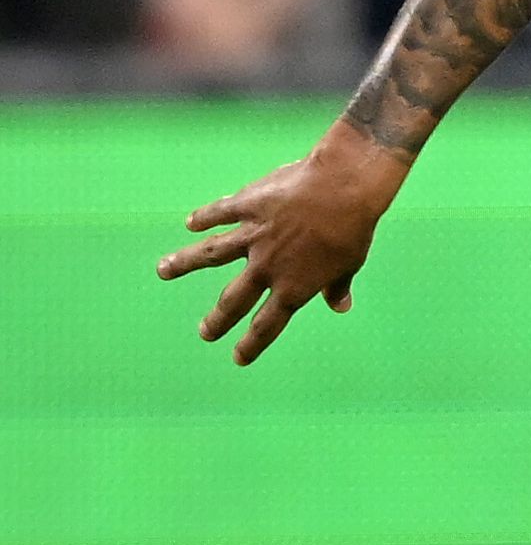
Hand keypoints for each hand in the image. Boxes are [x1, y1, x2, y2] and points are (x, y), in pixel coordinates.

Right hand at [156, 121, 409, 363]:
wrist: (345, 187)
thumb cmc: (354, 228)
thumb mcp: (351, 263)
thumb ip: (338, 286)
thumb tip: (341, 307)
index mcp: (293, 286)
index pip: (267, 324)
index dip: (252, 344)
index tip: (238, 358)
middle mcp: (266, 266)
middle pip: (234, 299)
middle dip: (218, 319)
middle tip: (204, 333)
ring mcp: (253, 235)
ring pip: (210, 253)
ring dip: (184, 262)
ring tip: (163, 271)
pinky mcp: (248, 205)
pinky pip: (220, 212)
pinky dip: (205, 216)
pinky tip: (191, 222)